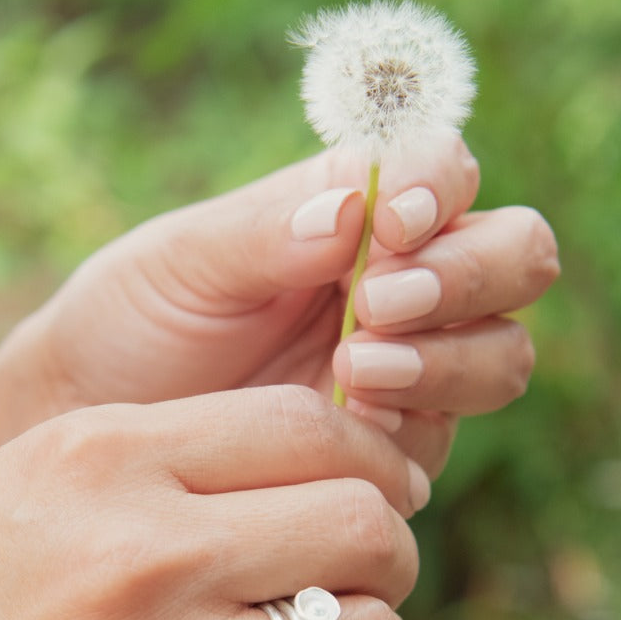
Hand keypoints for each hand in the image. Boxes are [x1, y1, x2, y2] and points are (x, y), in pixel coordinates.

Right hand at [0, 387, 424, 619]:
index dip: (371, 459)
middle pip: (370, 530)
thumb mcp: (35, 478)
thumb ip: (175, 459)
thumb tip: (323, 470)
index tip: (372, 491)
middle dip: (385, 551)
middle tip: (353, 572)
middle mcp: (148, 558)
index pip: (313, 427)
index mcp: (109, 459)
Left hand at [5, 134, 558, 476]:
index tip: (393, 226)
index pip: (450, 173)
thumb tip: (356, 210)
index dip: (444, 190)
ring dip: (448, 360)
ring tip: (353, 374)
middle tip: (376, 309)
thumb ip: (267, 232)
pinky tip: (349, 428)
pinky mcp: (398, 446)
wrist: (103, 425)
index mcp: (360, 212)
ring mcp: (414, 368)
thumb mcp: (184, 264)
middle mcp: (406, 283)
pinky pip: (447, 434)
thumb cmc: (136, 323)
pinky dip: (413, 428)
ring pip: (503, 353)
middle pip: (517, 257)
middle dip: (467, 278)